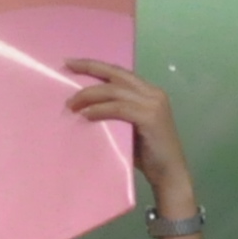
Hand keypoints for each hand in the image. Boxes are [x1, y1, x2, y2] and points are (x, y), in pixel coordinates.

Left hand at [63, 60, 195, 215]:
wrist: (170, 175)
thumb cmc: (149, 156)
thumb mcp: (130, 128)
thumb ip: (116, 113)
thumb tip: (86, 108)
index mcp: (150, 92)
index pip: (120, 72)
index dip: (96, 65)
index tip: (72, 63)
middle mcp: (153, 93)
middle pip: (116, 74)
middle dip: (89, 68)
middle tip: (67, 67)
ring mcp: (153, 104)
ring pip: (114, 91)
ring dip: (89, 95)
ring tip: (71, 104)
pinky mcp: (149, 117)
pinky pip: (118, 108)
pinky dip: (100, 110)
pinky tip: (86, 114)